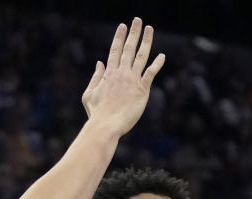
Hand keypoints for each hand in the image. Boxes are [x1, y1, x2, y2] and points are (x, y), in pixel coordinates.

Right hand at [81, 18, 164, 134]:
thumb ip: (95, 77)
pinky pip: (151, 73)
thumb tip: (99, 63)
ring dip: (146, 41)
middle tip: (137, 20)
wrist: (106, 125)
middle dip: (133, 33)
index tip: (123, 26)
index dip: (119, 37)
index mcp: (109, 74)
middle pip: (129, 49)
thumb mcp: (89, 94)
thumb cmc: (96, 113)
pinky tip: (162, 56)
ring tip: (149, 29)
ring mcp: (132, 80)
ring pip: (141, 56)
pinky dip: (157, 64)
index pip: (115, 51)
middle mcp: (121, 73)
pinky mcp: (142, 90)